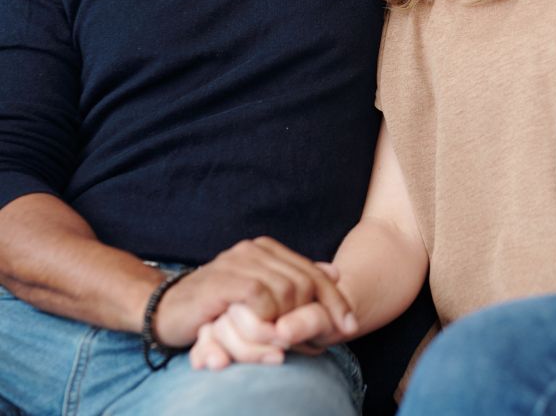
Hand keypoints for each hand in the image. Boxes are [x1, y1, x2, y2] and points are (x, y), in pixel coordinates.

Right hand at [153, 238, 354, 348]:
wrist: (165, 310)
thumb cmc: (215, 306)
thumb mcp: (259, 295)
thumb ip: (294, 282)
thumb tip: (335, 272)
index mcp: (267, 249)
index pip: (313, 272)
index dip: (335, 301)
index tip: (350, 327)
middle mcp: (254, 249)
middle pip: (305, 283)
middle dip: (314, 316)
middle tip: (313, 344)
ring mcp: (238, 261)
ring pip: (288, 292)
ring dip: (291, 323)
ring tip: (288, 345)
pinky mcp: (224, 280)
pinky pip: (262, 298)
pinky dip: (269, 321)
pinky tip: (267, 337)